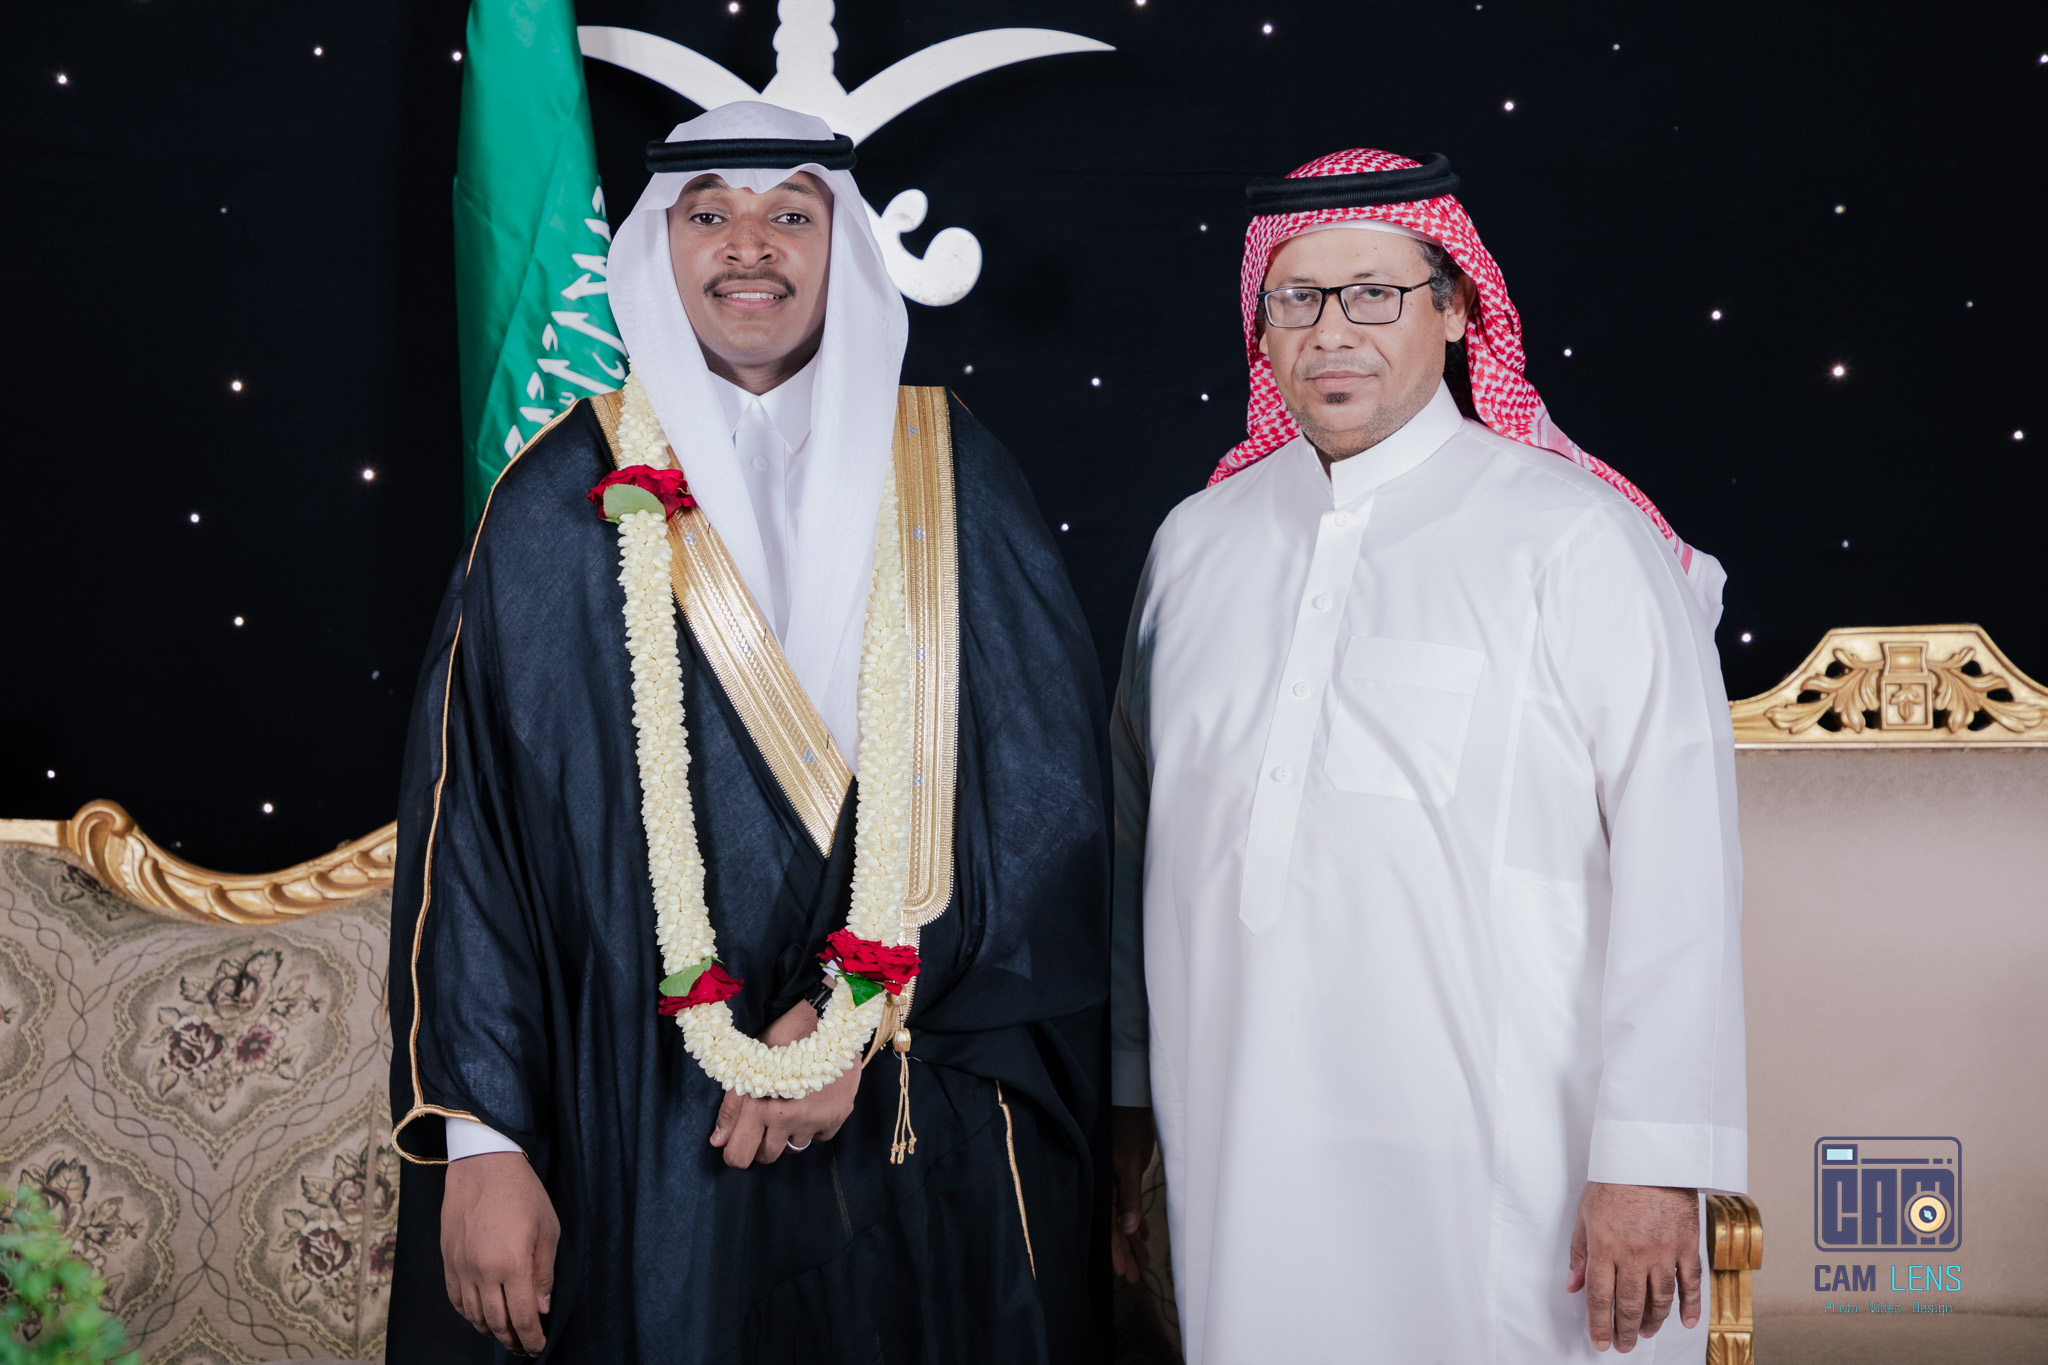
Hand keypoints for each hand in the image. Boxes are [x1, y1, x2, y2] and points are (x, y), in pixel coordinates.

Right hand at [442, 1150, 558, 1355]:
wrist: (483, 1165)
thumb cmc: (522, 1193)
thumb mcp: (548, 1229)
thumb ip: (544, 1273)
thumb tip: (542, 1308)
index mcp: (512, 1264)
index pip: (522, 1317)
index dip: (532, 1338)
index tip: (539, 1347)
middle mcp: (483, 1272)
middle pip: (496, 1322)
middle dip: (512, 1340)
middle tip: (524, 1347)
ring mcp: (461, 1267)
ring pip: (474, 1315)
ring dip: (491, 1331)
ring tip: (505, 1335)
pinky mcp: (448, 1260)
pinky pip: (456, 1299)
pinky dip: (469, 1314)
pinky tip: (480, 1317)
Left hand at [708, 998, 860, 1167]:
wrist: (824, 1018)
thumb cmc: (780, 1038)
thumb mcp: (748, 1066)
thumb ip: (732, 1108)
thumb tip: (718, 1142)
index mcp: (761, 1106)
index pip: (740, 1154)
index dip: (735, 1154)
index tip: (738, 1145)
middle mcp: (789, 1118)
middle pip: (768, 1156)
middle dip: (762, 1144)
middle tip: (764, 1123)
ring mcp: (817, 1119)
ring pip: (795, 1148)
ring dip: (788, 1135)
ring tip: (789, 1109)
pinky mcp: (839, 1115)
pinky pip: (820, 1138)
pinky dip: (813, 1128)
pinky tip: (810, 1106)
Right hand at [1109, 1105, 1156, 1283]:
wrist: (1132, 1101)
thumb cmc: (1126, 1128)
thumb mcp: (1127, 1163)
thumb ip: (1128, 1196)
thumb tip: (1129, 1230)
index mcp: (1101, 1186)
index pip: (1107, 1225)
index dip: (1115, 1250)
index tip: (1123, 1271)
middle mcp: (1105, 1187)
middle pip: (1115, 1227)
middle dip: (1124, 1252)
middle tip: (1133, 1276)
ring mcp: (1115, 1181)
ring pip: (1124, 1218)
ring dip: (1133, 1241)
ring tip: (1143, 1262)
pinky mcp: (1125, 1174)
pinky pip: (1130, 1204)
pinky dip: (1137, 1221)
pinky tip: (1144, 1236)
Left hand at [1566, 1181, 1701, 1352]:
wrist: (1650, 1156)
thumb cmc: (1614, 1180)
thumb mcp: (1585, 1214)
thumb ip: (1580, 1253)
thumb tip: (1573, 1285)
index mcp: (1605, 1247)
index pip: (1600, 1297)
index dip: (1599, 1324)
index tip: (1600, 1341)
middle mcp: (1634, 1254)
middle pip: (1629, 1304)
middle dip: (1625, 1330)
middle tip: (1623, 1345)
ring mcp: (1663, 1252)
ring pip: (1660, 1299)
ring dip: (1653, 1321)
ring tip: (1646, 1333)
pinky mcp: (1686, 1245)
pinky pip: (1690, 1282)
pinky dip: (1689, 1306)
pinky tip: (1684, 1322)